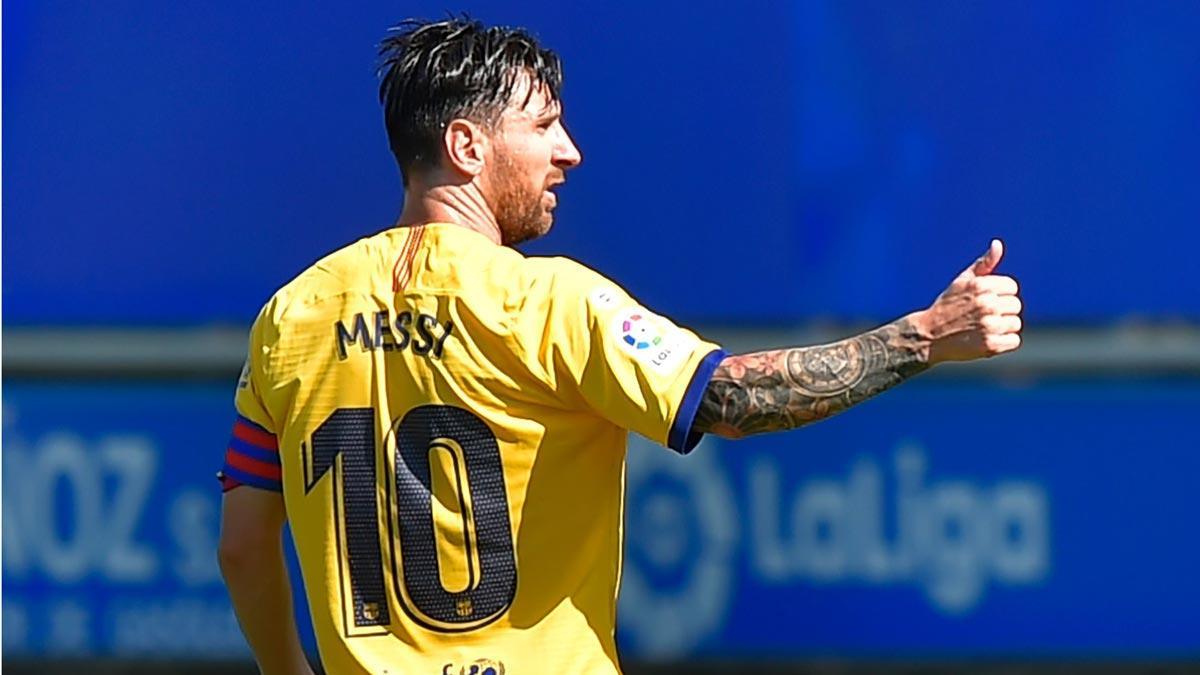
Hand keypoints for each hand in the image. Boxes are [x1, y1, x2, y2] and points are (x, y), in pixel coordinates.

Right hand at [914, 239, 1022, 363]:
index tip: (985, 301)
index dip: (1000, 294)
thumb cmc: (947, 306)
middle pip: (1016, 305)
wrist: (928, 335)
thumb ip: (983, 263)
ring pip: (1016, 324)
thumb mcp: (962, 281)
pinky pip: (1014, 341)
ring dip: (1003, 328)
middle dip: (1002, 311)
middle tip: (982, 317)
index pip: (1012, 287)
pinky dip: (1003, 343)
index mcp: (981, 285)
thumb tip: (997, 244)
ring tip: (983, 328)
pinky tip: (987, 340)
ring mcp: (989, 325)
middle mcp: (987, 304)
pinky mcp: (990, 345)